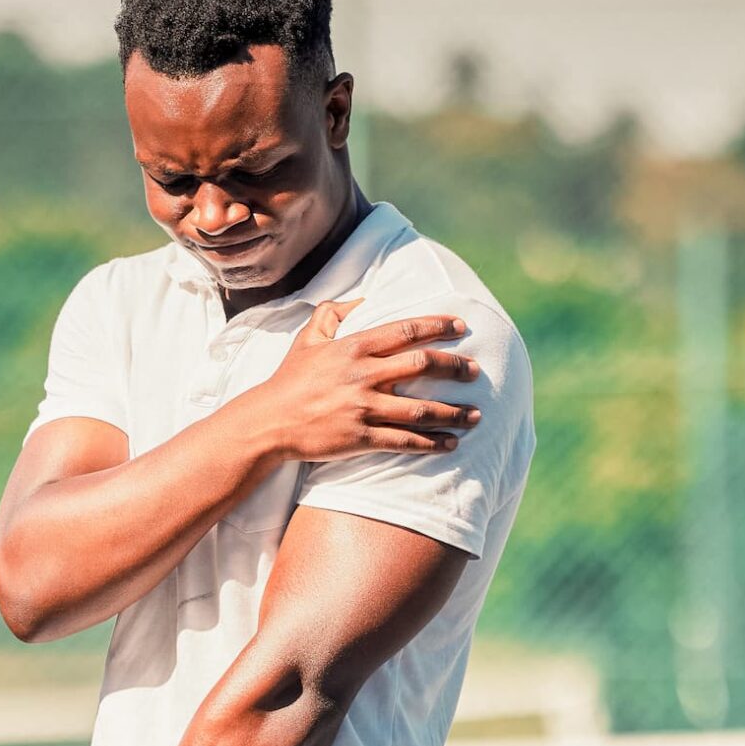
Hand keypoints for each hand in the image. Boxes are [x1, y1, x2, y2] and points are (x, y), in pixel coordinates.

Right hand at [230, 301, 481, 465]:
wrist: (268, 423)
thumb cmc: (290, 379)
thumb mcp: (307, 339)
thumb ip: (331, 314)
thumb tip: (360, 301)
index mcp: (353, 347)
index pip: (406, 331)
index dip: (438, 326)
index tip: (461, 326)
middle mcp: (363, 375)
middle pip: (423, 365)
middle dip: (455, 367)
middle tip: (476, 370)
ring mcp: (363, 408)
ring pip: (420, 408)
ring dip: (453, 412)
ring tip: (476, 415)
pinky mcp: (360, 438)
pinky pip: (405, 441)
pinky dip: (432, 443)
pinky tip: (451, 444)